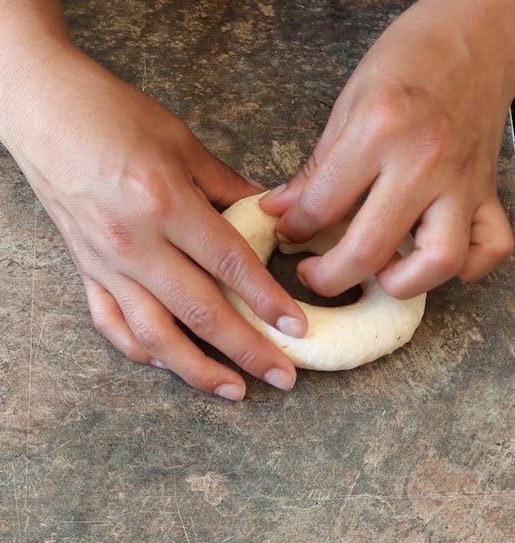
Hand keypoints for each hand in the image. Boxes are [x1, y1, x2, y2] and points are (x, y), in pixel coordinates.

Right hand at [0, 41, 306, 397]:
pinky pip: (114, 327)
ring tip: (234, 389)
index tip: (296, 328)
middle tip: (282, 376)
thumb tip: (269, 220)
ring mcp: (107, 265)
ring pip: (157, 337)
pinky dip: (144, 353)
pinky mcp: (85, 274)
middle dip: (247, 350)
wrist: (41, 111)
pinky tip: (172, 366)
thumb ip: (226, 188)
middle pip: (201, 313)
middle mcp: (135, 243)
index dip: (267, 301)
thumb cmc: (112, 115)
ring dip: (199, 371)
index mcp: (164, 202)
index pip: (229, 264)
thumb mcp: (180, 141)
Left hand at [261, 0, 514, 298]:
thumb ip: (316, 167)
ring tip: (380, 270)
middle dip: (330, 277)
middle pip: (369, 250)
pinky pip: (489, 249)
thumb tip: (280, 211)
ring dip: (402, 282)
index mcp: (379, 130)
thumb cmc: (413, 58)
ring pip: (437, 263)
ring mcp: (461, 181)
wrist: (477, 30)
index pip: (321, 207)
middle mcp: (423, 161)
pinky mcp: (489, 191)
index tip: (289, 233)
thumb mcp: (350, 101)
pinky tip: (432, 255)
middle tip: (317, 273)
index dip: (293, 229)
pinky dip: (465, 266)